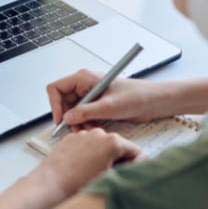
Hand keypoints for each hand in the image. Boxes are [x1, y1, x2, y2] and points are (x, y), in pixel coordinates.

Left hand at [29, 128, 141, 199]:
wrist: (51, 183)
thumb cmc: (78, 183)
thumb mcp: (110, 178)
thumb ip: (127, 170)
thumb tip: (137, 167)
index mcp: (112, 142)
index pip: (135, 151)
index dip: (138, 163)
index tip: (137, 171)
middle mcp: (98, 134)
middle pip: (118, 146)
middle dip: (119, 159)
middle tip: (115, 175)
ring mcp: (83, 135)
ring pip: (101, 145)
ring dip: (103, 156)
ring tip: (97, 172)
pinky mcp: (71, 138)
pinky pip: (86, 145)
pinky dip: (88, 153)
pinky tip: (84, 167)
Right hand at [47, 69, 167, 127]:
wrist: (153, 101)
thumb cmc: (136, 96)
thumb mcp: (109, 106)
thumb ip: (86, 112)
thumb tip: (67, 118)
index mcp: (83, 78)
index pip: (56, 88)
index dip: (54, 104)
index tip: (60, 119)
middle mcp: (84, 85)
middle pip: (62, 102)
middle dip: (68, 117)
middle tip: (76, 129)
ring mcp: (89, 95)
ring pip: (72, 111)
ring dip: (78, 122)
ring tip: (89, 130)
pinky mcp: (96, 104)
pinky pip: (82, 115)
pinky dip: (86, 123)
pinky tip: (95, 128)